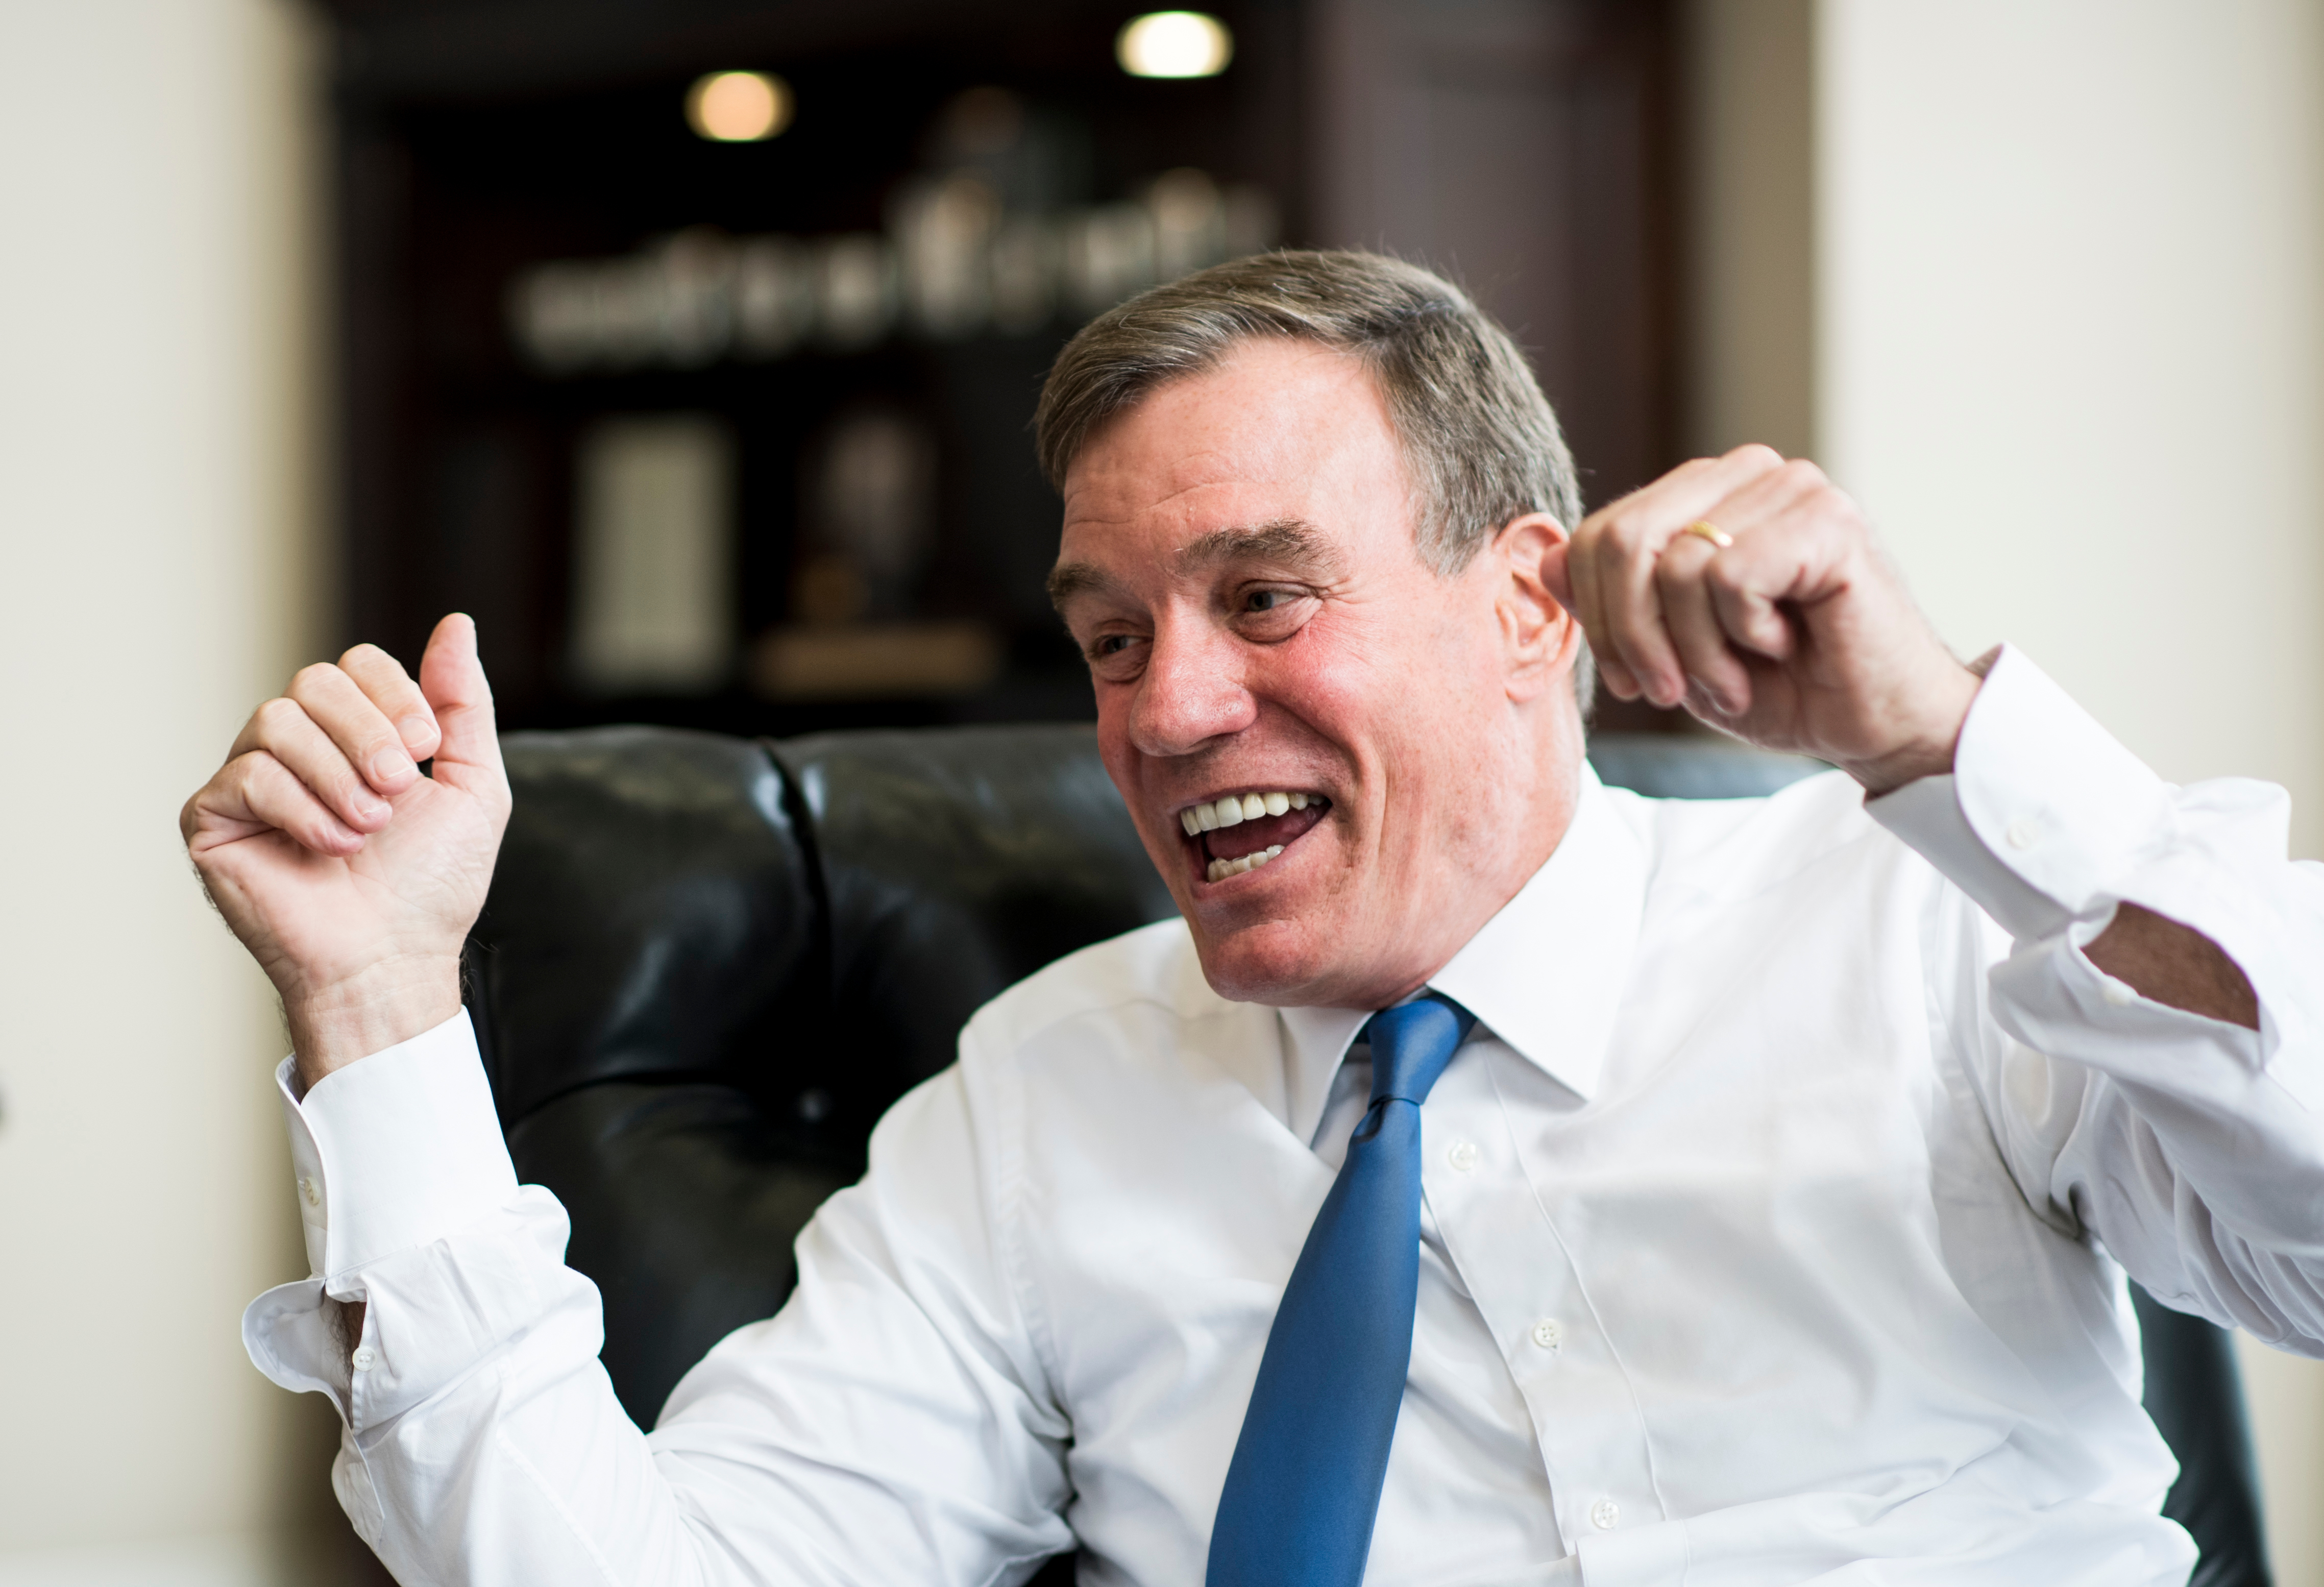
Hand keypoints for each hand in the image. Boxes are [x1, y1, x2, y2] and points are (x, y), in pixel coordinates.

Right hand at [182, 614, 509, 1088]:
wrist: (396, 957)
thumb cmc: (433, 883)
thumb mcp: (473, 783)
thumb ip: (464, 703)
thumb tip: (456, 622)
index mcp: (353, 733)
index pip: (356, 663)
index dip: (395, 695)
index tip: (427, 750)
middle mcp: (296, 747)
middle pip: (314, 680)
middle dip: (368, 733)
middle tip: (399, 790)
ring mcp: (248, 780)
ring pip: (276, 720)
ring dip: (339, 778)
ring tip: (367, 831)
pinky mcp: (212, 818)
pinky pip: (246, 775)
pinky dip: (301, 810)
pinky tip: (329, 850)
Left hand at [1544, 446, 1980, 794]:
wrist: (1877, 726)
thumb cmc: (1780, 687)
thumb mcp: (1671, 650)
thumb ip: (1610, 601)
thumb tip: (1545, 557)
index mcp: (1706, 494)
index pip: (1598, 534)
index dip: (1598, 619)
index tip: (1634, 682)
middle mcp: (1748, 473)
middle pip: (1623, 540)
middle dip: (1633, 636)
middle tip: (1673, 689)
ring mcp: (1793, 487)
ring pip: (1674, 565)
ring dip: (1696, 650)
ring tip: (1738, 676)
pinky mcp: (1829, 520)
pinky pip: (1729, 577)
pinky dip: (1742, 636)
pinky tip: (1784, 647)